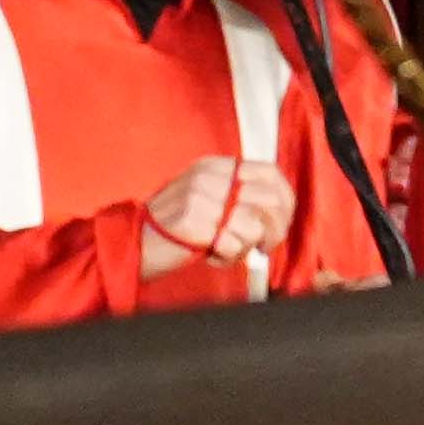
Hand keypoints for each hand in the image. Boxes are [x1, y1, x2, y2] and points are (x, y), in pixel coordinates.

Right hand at [138, 148, 292, 283]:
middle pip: (270, 201)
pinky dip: (228, 257)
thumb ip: (239, 196)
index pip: (270, 173)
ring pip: (254, 225)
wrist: (137, 240)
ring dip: (247, 246)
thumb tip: (280, 207)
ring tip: (227, 249)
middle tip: (263, 246)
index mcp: (215, 167)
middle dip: (275, 230)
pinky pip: (233, 244)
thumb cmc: (175, 225)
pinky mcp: (194, 221)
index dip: (286, 200)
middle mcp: (209, 178)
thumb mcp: (207, 198)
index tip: (283, 220)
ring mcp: (200, 197)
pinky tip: (212, 255)